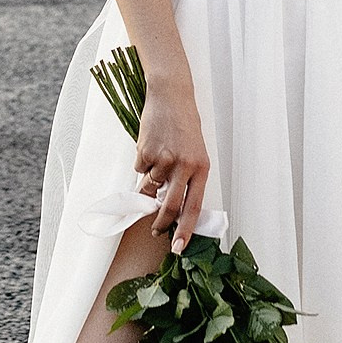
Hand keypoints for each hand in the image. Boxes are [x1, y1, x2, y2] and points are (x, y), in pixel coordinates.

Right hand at [133, 87, 209, 252]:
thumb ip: (186, 178)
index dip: (185, 229)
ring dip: (149, 179)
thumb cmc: (184, 126)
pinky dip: (142, 162)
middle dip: (161, 222)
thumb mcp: (194, 153)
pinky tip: (150, 144)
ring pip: (150, 185)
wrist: (171, 96)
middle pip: (169, 205)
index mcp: (202, 167)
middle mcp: (184, 165)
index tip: (178, 247)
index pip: (193, 206)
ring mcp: (163, 159)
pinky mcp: (146, 151)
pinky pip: (140, 169)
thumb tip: (169, 205)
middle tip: (156, 230)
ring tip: (158, 155)